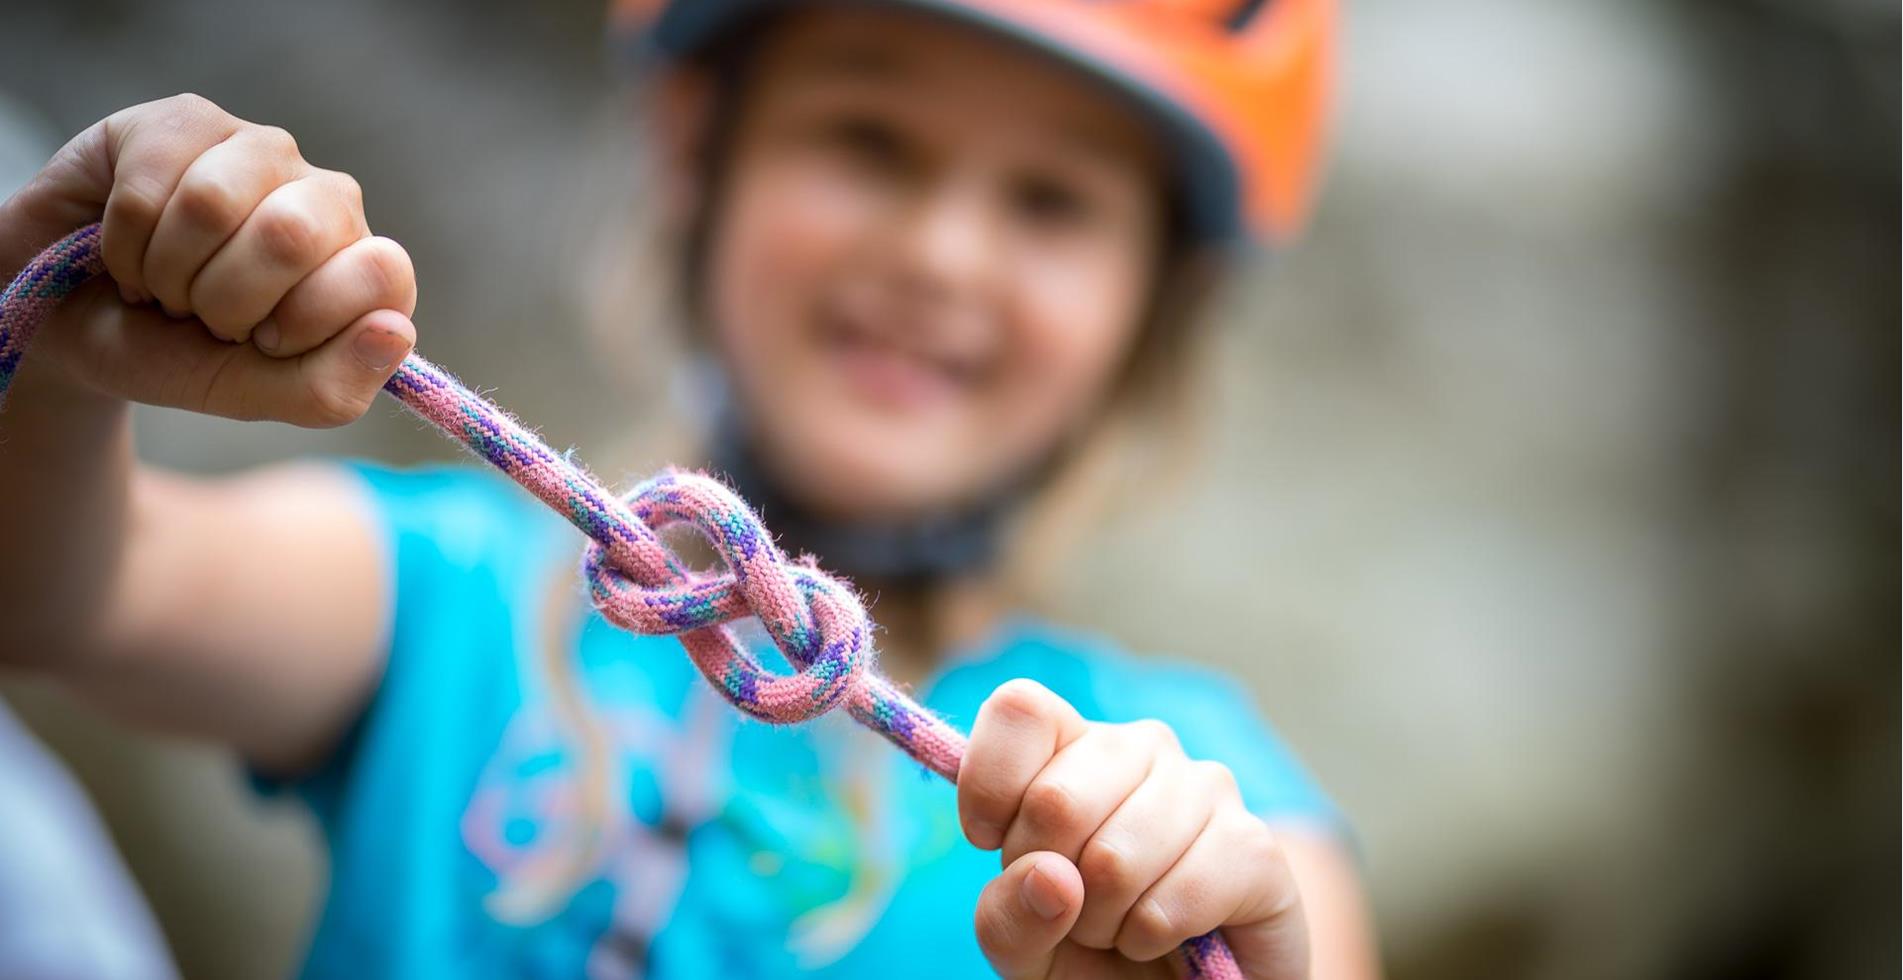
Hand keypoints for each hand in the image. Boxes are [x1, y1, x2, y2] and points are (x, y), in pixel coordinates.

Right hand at [1, 93, 414, 426]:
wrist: (76, 328)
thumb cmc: (178, 355)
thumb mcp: (253, 394)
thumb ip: (332, 387)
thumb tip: (395, 331)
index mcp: (363, 267)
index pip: (382, 272)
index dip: (307, 322)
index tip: (264, 343)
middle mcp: (326, 198)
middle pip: (290, 234)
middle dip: (224, 300)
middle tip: (204, 315)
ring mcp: (260, 151)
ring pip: (210, 204)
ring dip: (166, 272)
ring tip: (164, 284)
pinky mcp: (185, 121)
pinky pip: (147, 184)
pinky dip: (123, 244)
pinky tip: (128, 248)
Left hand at [958, 679, 1307, 978]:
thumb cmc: (1089, 954)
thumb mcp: (1020, 942)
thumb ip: (1007, 912)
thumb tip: (1051, 876)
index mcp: (1071, 746)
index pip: (1020, 710)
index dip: (990, 787)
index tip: (992, 845)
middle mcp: (1141, 748)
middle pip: (1056, 799)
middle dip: (1051, 881)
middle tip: (1075, 905)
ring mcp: (1205, 788)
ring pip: (1116, 858)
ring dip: (1105, 921)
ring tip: (1122, 924)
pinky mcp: (1256, 846)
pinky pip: (1179, 895)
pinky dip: (1155, 936)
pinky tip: (1166, 936)